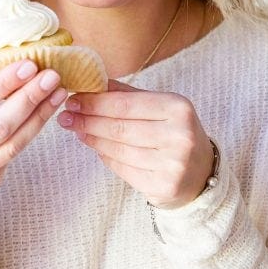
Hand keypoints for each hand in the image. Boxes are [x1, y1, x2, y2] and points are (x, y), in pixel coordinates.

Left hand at [57, 79, 213, 208]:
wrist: (200, 172)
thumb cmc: (175, 132)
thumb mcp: (161, 106)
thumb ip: (128, 94)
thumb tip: (92, 82)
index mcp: (178, 108)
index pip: (126, 104)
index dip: (96, 102)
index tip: (73, 99)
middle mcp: (179, 136)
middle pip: (120, 128)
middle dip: (88, 121)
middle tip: (66, 116)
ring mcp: (172, 164)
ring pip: (118, 150)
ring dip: (92, 139)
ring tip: (77, 129)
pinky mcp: (163, 186)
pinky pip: (123, 169)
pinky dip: (105, 156)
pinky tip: (96, 147)